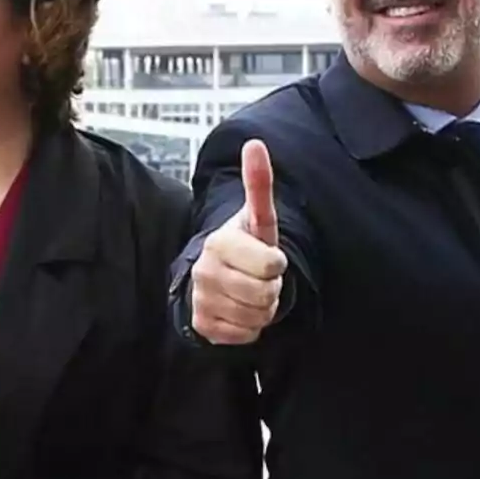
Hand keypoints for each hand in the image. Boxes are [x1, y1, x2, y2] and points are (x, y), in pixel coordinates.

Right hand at [191, 139, 288, 344]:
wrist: (213, 278)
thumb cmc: (243, 247)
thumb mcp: (256, 218)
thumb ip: (259, 184)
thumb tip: (255, 143)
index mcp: (219, 243)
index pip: (272, 265)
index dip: (277, 264)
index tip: (267, 257)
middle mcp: (204, 272)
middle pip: (266, 293)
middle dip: (270, 288)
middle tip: (258, 277)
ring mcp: (202, 300)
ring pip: (257, 316)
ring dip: (261, 308)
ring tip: (249, 292)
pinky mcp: (203, 325)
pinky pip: (244, 335)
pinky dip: (249, 327)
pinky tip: (238, 310)